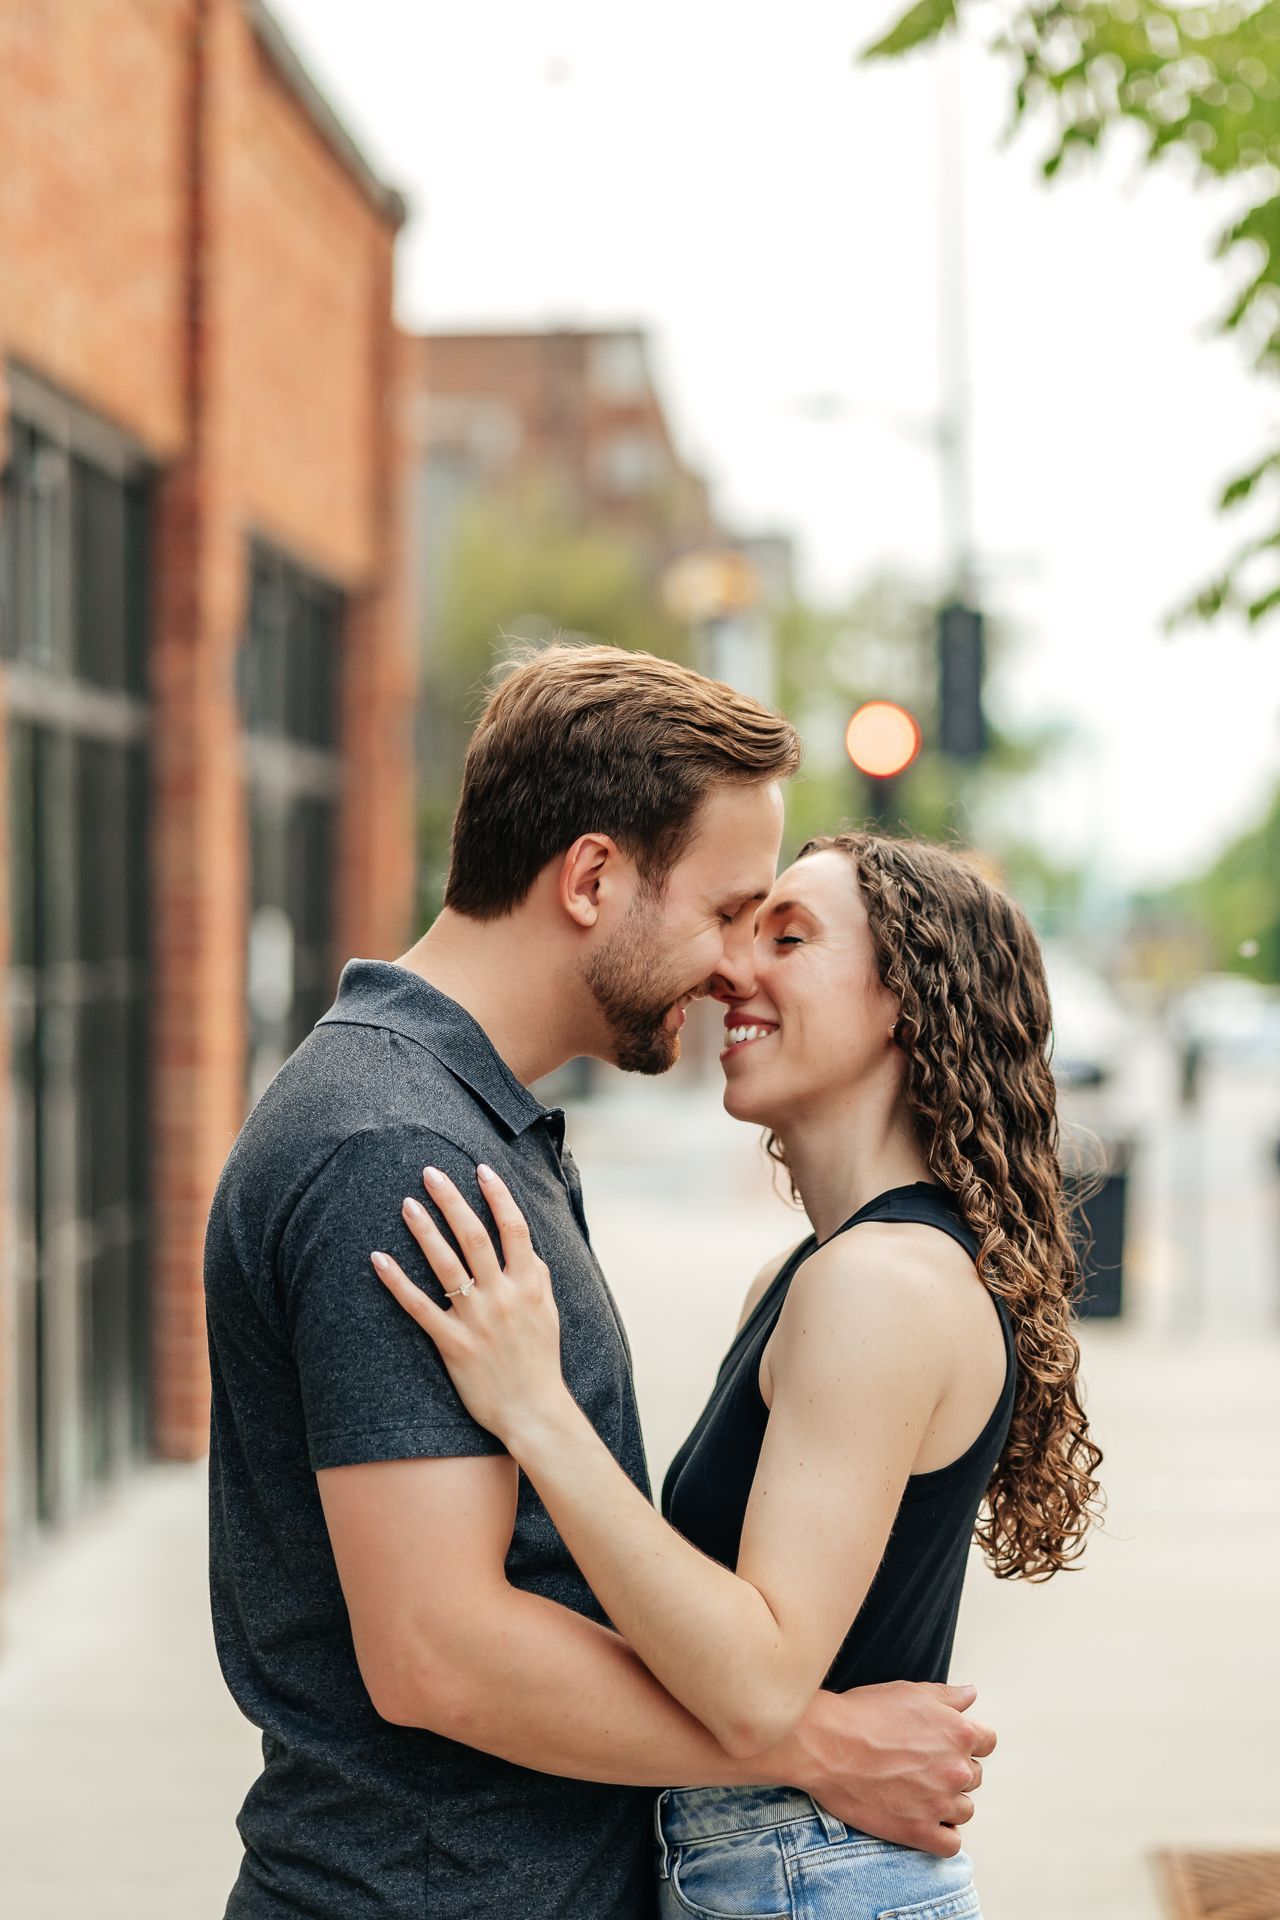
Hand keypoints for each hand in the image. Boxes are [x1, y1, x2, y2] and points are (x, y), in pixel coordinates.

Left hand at [371, 1163, 567, 1446]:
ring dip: (425, 1230)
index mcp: (530, 1284)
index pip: (514, 1228)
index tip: (480, 1169)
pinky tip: (379, 1259)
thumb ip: (536, 1276)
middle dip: (452, 1201)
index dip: (497, 1195)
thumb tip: (523, 1245)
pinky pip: (420, 1307)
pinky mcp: (453, 1344)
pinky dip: (398, 1281)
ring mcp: (477, 1319)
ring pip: (446, 1265)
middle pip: (474, 1236)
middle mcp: (503, 1296)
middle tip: (430, 1173)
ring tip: (407, 1203)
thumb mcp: (549, 1311)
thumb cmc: (541, 1360)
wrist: (534, 1411)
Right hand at [766, 1681, 994, 1857]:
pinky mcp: (920, 1831)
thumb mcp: (911, 1691)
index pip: (987, 1743)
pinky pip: (951, 1844)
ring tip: (915, 1792)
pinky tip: (921, 1819)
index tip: (944, 1744)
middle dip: (952, 1771)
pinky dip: (941, 1835)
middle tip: (919, 1765)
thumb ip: (949, 1696)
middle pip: (974, 1777)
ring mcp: (940, 1803)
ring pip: (964, 1810)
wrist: (825, 1743)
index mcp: (959, 1733)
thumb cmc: (864, 1713)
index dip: (966, 1742)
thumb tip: (972, 1695)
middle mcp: (956, 1769)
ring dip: (946, 1803)